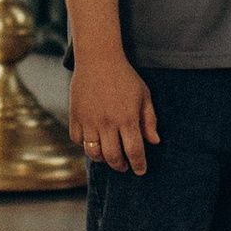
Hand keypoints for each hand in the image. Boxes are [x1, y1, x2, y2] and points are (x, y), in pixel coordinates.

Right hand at [70, 52, 156, 175]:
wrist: (99, 59)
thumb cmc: (125, 77)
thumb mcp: (144, 96)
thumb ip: (149, 120)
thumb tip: (154, 142)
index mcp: (128, 118)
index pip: (134, 151)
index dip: (139, 165)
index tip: (141, 170)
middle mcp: (108, 122)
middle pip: (113, 157)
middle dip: (120, 166)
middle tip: (124, 166)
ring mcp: (90, 120)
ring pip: (93, 152)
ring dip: (102, 159)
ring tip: (108, 155)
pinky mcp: (76, 116)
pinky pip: (78, 140)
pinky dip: (85, 145)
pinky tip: (93, 140)